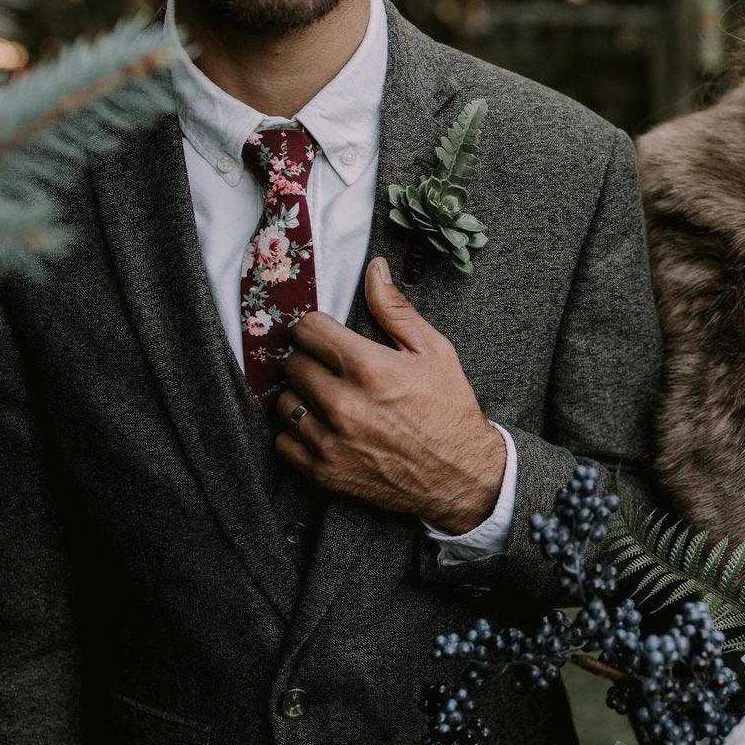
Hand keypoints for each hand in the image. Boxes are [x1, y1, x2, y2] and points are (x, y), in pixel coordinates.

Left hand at [274, 257, 504, 533]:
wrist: (460, 476)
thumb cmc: (449, 411)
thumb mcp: (434, 352)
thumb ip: (395, 309)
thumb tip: (374, 268)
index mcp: (367, 367)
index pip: (306, 329)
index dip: (317, 329)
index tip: (328, 338)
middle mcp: (342, 403)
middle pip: (292, 363)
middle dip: (311, 361)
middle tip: (334, 370)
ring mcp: (329, 440)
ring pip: (284, 402)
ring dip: (302, 397)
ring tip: (330, 400)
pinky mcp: (323, 471)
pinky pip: (283, 441)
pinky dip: (298, 434)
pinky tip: (325, 429)